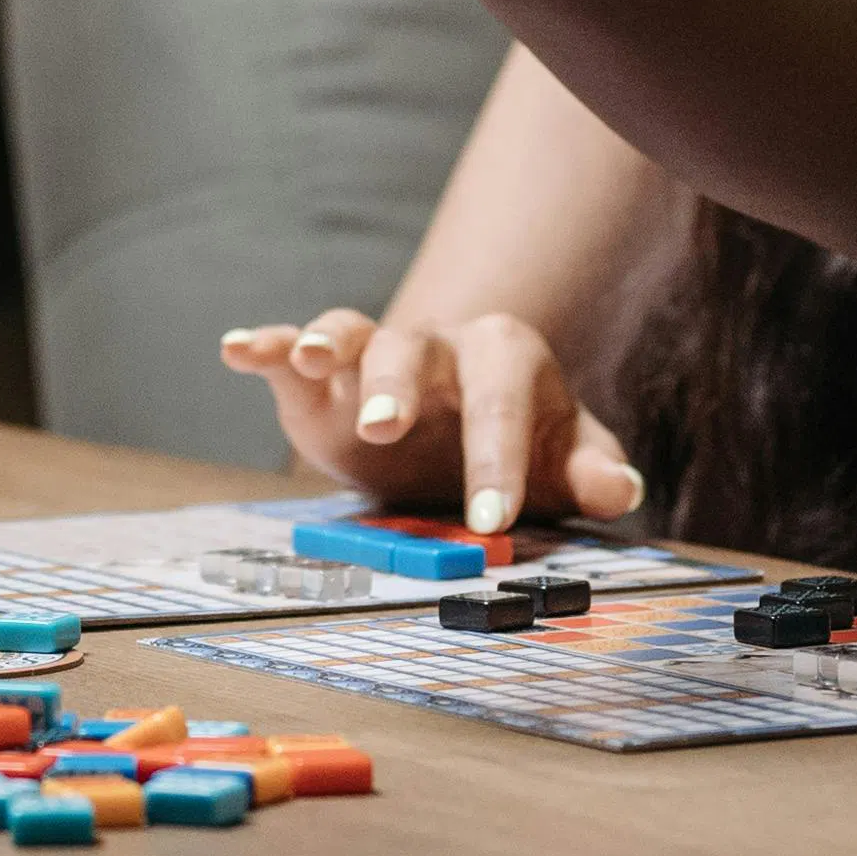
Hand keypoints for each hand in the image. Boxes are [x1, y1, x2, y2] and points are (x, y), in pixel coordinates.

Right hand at [223, 309, 644, 535]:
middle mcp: (436, 345)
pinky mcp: (320, 379)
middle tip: (384, 429)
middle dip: (399, 387)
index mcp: (503, 358)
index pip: (501, 404)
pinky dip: (266, 345)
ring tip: (309, 361)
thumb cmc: (523, 444)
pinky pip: (291, 351)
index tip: (491, 521)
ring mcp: (373, 355)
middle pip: (415, 352)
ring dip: (328, 343)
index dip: (498, 461)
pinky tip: (238, 349)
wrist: (465, 428)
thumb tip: (619, 490)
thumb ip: (590, 471)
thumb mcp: (563, 461)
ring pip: (353, 333)